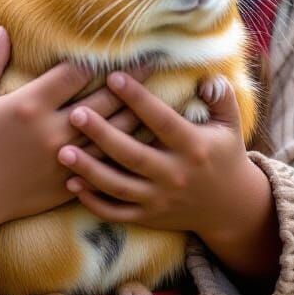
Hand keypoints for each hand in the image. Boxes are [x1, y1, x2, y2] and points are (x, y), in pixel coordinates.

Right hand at [0, 28, 152, 233]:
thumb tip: (2, 29)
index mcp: (30, 104)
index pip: (75, 73)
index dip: (97, 58)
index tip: (119, 43)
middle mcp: (53, 131)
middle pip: (104, 100)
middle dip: (131, 79)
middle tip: (153, 61)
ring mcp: (66, 160)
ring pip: (114, 134)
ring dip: (138, 113)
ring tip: (159, 95)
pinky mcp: (71, 183)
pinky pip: (108, 164)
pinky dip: (128, 150)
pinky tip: (145, 138)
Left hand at [56, 73, 263, 238]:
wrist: (231, 209)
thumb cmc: (224, 155)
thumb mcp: (231, 125)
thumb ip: (221, 96)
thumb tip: (207, 77)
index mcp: (193, 147)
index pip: (162, 120)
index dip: (138, 99)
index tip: (113, 77)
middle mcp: (175, 175)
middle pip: (133, 155)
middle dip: (102, 135)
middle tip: (76, 113)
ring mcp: (160, 199)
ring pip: (119, 187)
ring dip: (89, 171)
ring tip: (63, 152)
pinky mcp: (149, 217)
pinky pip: (118, 214)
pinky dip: (94, 203)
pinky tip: (72, 185)